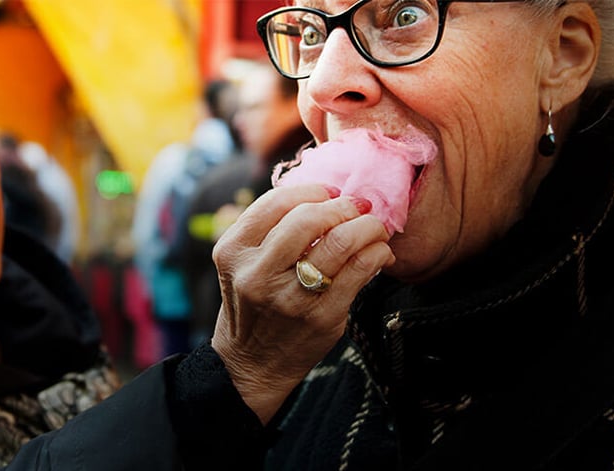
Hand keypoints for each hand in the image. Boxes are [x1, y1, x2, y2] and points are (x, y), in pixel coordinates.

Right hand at [210, 184, 394, 422]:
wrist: (252, 362)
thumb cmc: (254, 303)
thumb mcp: (243, 263)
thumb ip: (270, 230)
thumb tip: (327, 195)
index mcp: (234, 251)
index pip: (276, 203)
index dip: (312, 190)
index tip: (331, 192)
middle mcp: (257, 273)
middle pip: (309, 219)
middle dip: (343, 206)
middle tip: (359, 207)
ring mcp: (290, 298)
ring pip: (340, 242)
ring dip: (367, 226)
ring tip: (374, 228)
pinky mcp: (321, 317)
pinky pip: (360, 270)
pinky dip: (377, 253)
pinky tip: (379, 252)